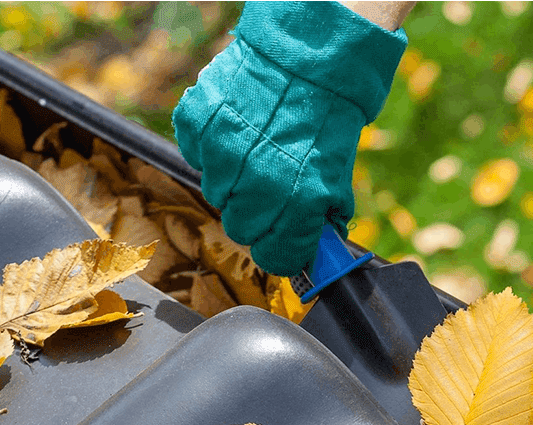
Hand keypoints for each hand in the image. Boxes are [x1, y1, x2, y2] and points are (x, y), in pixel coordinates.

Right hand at [172, 1, 407, 276]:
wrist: (307, 58)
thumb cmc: (325, 122)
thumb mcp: (337, 178)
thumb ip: (322, 220)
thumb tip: (317, 253)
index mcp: (298, 203)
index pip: (275, 257)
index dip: (280, 251)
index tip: (282, 242)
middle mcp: (258, 184)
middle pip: (241, 230)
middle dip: (256, 216)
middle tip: (270, 189)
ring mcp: (223, 154)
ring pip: (216, 195)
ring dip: (233, 181)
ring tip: (255, 151)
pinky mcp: (197, 124)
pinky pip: (196, 157)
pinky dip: (212, 149)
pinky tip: (236, 131)